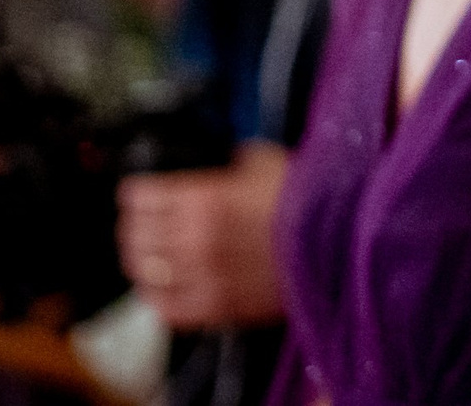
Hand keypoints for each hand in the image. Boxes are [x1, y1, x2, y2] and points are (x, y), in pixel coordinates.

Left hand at [116, 142, 288, 328]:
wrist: (337, 241)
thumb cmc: (306, 201)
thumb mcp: (264, 162)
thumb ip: (228, 164)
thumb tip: (215, 165)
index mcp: (204, 199)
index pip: (141, 196)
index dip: (136, 192)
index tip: (138, 192)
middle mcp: (195, 239)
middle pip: (135, 234)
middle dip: (133, 225)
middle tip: (137, 221)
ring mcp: (203, 276)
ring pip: (144, 272)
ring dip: (139, 261)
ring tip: (145, 255)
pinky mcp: (217, 306)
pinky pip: (167, 309)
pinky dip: (156, 297)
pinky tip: (160, 288)